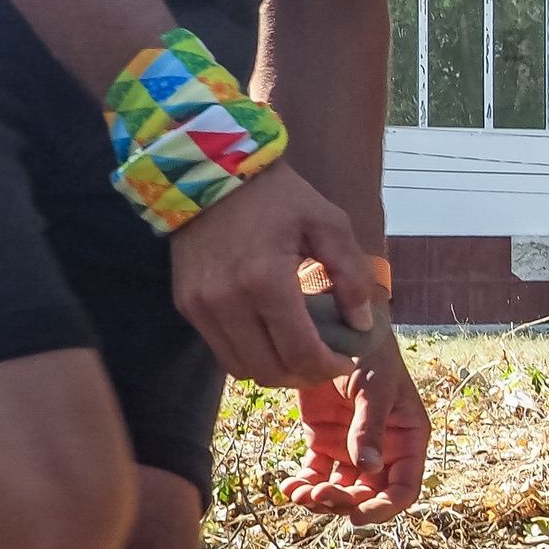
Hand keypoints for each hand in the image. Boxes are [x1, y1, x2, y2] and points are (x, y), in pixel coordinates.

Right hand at [170, 162, 381, 386]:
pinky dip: (250, 355)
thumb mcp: (329, 223)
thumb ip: (351, 275)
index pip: (300, 352)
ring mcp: (201, 306)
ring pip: (242, 368)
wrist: (210, 171)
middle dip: (305, 376)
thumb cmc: (278, 196)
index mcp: (265, 281)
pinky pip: (221, 350)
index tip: (346, 360)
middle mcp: (226, 302)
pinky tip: (272, 339)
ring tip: (301, 356)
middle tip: (327, 363)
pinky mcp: (186, 304)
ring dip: (276, 371)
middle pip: (270, 370)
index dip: (328, 367)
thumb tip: (361, 324)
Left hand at [282, 315, 429, 520]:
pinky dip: (304, 485)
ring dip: (321, 499)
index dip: (384, 508)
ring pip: (341, 490)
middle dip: (344, 503)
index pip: (404, 487)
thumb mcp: (375, 388)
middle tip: (318, 497)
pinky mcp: (324, 441)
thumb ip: (370, 428)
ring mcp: (352, 447)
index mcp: (407, 439)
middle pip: (368, 494)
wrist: (337, 326)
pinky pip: (316, 474)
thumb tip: (368, 469)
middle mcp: (383, 449)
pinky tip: (290, 487)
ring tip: (299, 494)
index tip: (358, 516)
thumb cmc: (370, 352)